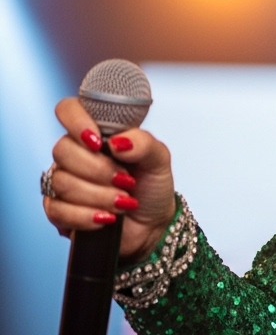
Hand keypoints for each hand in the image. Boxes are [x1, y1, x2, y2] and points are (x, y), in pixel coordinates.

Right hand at [42, 97, 176, 260]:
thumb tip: (117, 141)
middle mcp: (74, 155)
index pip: (68, 110)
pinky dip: (88, 216)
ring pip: (62, 182)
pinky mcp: (57, 210)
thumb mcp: (160, 160)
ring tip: (124, 202)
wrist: (152, 225)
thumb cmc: (152, 187)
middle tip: (126, 181)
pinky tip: (108, 218)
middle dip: (99, 170)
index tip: (98, 141)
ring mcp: (62, 181)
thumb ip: (144, 143)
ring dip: (100, 196)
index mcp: (96, 134)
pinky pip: (58, 209)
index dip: (76, 121)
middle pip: (62, 150)